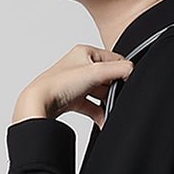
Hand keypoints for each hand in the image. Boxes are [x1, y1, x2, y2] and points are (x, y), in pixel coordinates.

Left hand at [12, 44, 134, 128]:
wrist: (39, 103)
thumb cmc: (59, 84)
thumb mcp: (96, 72)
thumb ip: (119, 69)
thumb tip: (133, 70)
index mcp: (85, 52)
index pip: (113, 59)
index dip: (123, 71)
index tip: (129, 82)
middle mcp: (80, 66)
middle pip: (107, 78)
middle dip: (114, 91)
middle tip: (117, 99)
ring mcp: (76, 83)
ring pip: (99, 93)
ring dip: (106, 105)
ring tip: (110, 112)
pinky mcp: (72, 99)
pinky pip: (91, 106)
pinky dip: (98, 114)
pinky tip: (102, 121)